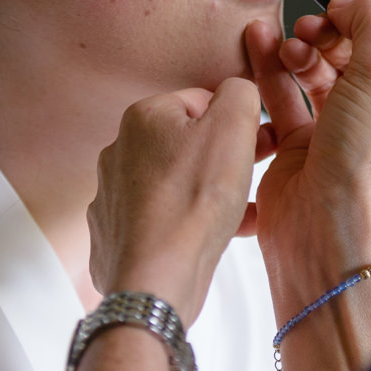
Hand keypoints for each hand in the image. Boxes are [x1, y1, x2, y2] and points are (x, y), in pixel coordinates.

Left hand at [85, 78, 260, 325]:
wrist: (156, 280)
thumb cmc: (195, 202)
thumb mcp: (233, 128)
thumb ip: (239, 93)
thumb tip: (237, 91)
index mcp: (143, 117)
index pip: (202, 101)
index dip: (237, 122)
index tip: (259, 145)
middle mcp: (118, 150)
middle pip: (186, 143)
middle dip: (223, 157)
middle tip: (255, 175)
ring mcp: (112, 195)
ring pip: (176, 182)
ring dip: (209, 192)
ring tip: (241, 211)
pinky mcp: (114, 233)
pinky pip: (161, 218)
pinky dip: (188, 223)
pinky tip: (215, 237)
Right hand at [245, 0, 370, 298]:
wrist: (323, 232)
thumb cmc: (364, 170)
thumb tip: (358, 1)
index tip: (358, 22)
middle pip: (365, 47)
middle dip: (337, 31)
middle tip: (317, 30)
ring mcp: (345, 128)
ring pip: (324, 66)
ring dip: (303, 46)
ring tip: (288, 45)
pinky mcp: (304, 142)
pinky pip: (288, 90)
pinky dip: (274, 64)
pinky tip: (260, 43)